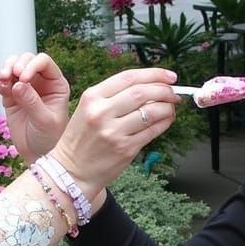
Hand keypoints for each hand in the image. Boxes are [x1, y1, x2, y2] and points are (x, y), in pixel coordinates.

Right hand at [0, 52, 70, 162]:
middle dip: (16, 64)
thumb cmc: (49, 138)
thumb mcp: (44, 121)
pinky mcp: (11, 96)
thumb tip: (17, 85)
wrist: (38, 153)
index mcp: (56, 84)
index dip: (32, 65)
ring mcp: (26, 88)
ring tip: (2, 80)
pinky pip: (3, 82)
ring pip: (13, 67)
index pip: (44, 62)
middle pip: (27, 60)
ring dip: (5, 69)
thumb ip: (32, 102)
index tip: (23, 78)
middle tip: (10, 76)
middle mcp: (41, 82)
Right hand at [52, 67, 179, 196]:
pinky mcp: (125, 149)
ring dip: (167, 107)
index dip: (154, 74)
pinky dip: (164, 122)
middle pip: (142, 92)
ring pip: (152, 111)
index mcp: (92, 97)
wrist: (71, 171)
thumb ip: (113, 96)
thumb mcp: (87, 109)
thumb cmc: (81, 140)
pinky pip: (153, 131)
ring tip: (170, 107)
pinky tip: (166, 120)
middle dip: (164, 90)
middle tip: (173, 93)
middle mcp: (102, 112)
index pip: (128, 78)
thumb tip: (150, 86)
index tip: (169, 77)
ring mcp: (114, 131)